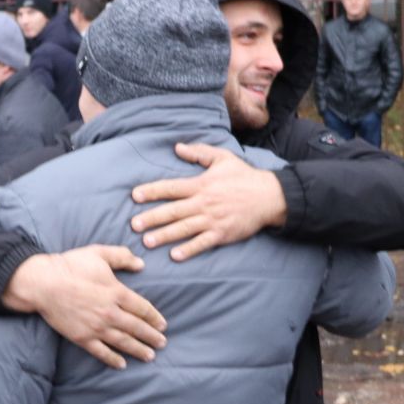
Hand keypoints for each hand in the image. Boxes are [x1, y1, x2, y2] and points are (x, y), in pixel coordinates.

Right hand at [2, 246, 166, 369]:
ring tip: (150, 356)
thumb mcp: (99, 253)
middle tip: (162, 343)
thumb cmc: (70, 265)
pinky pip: (101, 352)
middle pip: (137, 328)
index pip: (143, 308)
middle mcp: (110, 312)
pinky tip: (122, 364)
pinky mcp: (82, 337)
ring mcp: (96, 327)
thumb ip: (122, 256)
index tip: (163, 324)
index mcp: (116, 292)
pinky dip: (113, 359)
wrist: (43, 283)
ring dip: (139, 350)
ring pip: (123, 342)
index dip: (154, 317)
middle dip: (152, 336)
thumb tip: (141, 264)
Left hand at [130, 142, 286, 261]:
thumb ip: (199, 152)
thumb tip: (177, 147)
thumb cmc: (244, 176)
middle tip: (133, 225)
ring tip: (147, 242)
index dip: (152, 191)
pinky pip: (202, 243)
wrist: (270, 196)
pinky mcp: (222, 234)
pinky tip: (175, 256)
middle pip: (173, 211)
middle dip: (152, 218)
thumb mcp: (223, 158)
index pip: (171, 187)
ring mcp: (213, 220)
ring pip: (184, 228)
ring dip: (165, 236)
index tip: (135, 195)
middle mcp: (204, 203)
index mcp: (201, 184)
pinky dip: (189, 249)